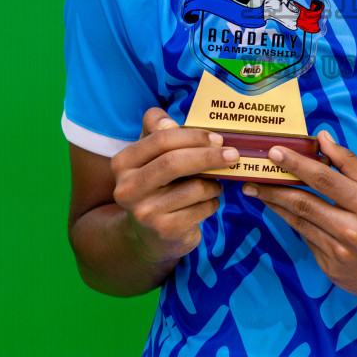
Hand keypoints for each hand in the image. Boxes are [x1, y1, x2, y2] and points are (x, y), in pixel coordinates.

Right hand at [110, 107, 237, 263]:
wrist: (149, 234)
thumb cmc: (157, 184)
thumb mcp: (151, 155)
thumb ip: (157, 130)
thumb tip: (170, 121)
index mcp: (123, 163)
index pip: (160, 139)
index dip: (192, 136)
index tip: (217, 138)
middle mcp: (127, 189)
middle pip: (173, 162)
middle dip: (208, 156)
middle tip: (233, 154)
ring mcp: (145, 213)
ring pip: (194, 188)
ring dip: (213, 184)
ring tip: (214, 185)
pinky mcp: (165, 231)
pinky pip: (202, 208)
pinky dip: (212, 202)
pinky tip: (206, 203)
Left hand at [245, 131, 356, 304]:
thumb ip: (350, 163)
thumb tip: (322, 138)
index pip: (323, 179)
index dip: (296, 164)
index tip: (273, 152)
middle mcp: (352, 230)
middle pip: (303, 203)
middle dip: (273, 188)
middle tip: (251, 176)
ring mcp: (339, 253)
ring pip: (299, 223)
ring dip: (276, 205)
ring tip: (257, 191)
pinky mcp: (331, 270)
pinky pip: (307, 240)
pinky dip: (295, 224)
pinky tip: (283, 211)